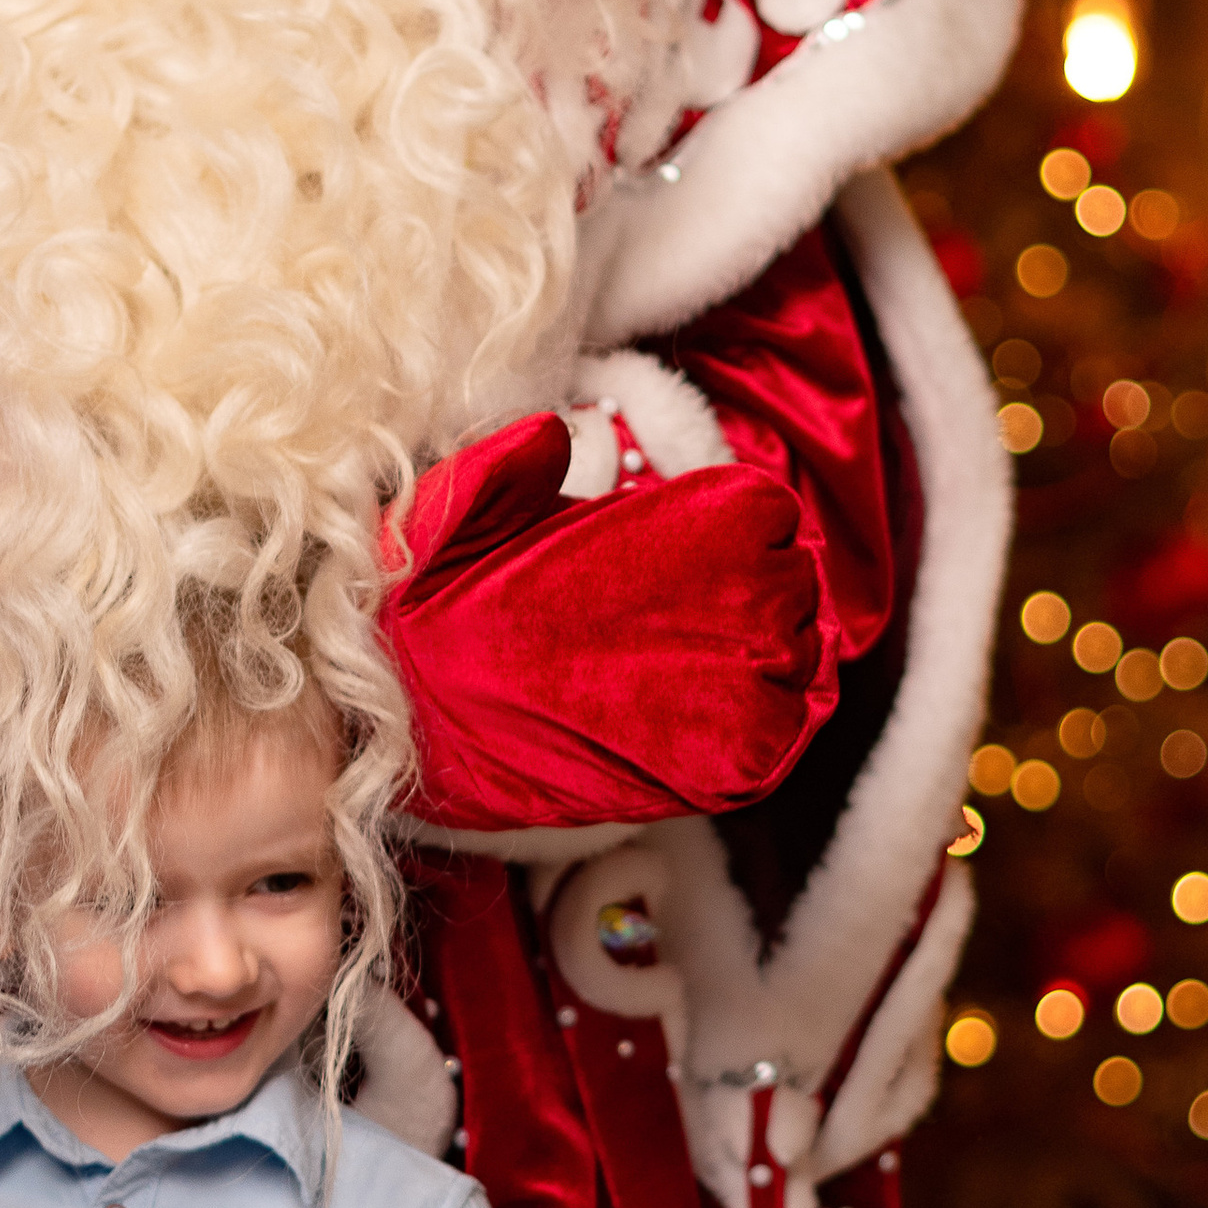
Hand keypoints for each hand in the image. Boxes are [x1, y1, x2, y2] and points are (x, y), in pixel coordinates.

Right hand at [379, 410, 832, 831]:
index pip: (769, 515)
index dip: (738, 534)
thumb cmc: (434, 612)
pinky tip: (713, 717)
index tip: (693, 556)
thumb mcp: (464, 504)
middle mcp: (728, 602)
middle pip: (794, 587)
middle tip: (687, 618)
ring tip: (695, 667)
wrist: (406, 723)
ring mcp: (733, 692)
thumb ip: (515, 464)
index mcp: (687, 525)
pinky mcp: (720, 773)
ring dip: (766, 662)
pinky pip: (784, 738)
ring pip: (800, 661)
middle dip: (755, 597)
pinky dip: (767, 728)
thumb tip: (551, 434)